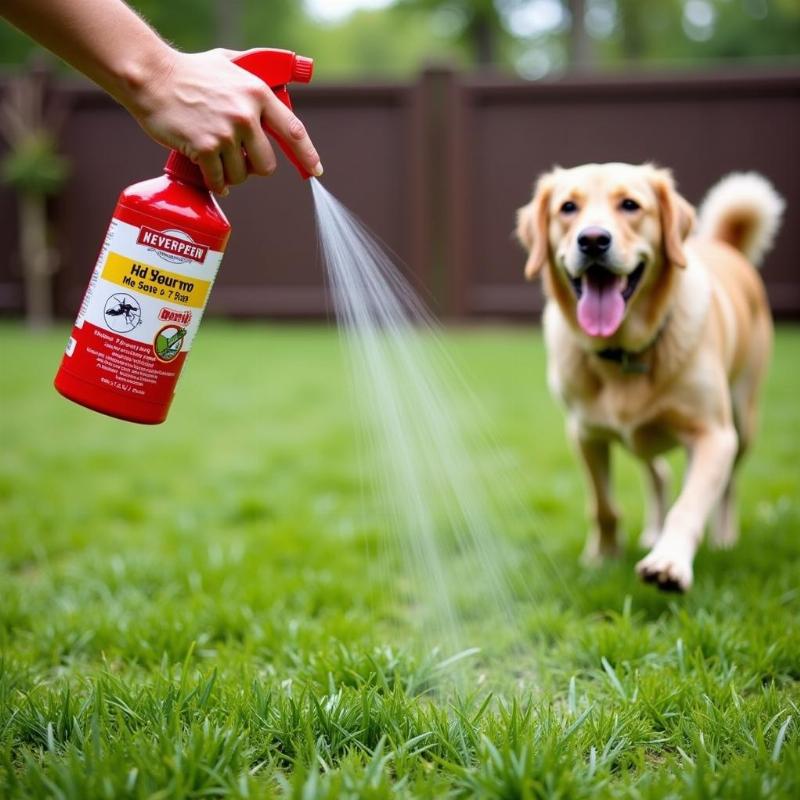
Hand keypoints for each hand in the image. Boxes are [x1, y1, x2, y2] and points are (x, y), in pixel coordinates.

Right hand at [130, 48, 322, 193]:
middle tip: (240, 160)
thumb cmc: (189, 71)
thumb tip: (277, 86)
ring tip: (218, 160)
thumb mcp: (228, 63)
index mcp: (257, 94)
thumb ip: (252, 76)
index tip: (315, 170)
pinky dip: (215, 183)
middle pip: (267, 165)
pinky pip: (219, 180)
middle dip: (254, 168)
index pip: (293, 130)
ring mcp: (225, 133)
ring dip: (231, 175)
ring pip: (241, 175)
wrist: (152, 77)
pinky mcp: (204, 147)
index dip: (307, 155)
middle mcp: (246, 114)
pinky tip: (210, 177)